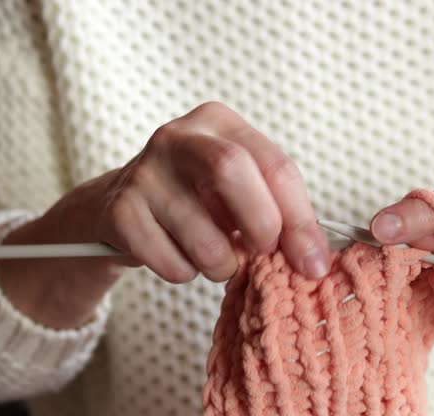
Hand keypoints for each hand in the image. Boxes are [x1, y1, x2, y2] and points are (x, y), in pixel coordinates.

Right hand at [0, 102, 329, 327]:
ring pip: (204, 237)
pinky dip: (186, 274)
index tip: (313, 263)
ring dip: (222, 265)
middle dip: (261, 226)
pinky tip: (178, 255)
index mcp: (219, 123)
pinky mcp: (119, 211)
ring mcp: (143, 172)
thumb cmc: (197, 200)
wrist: (123, 210)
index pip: (275, 165)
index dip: (301, 220)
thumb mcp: (241, 193)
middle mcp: (177, 136)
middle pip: (232, 170)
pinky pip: (172, 264)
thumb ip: (280, 215)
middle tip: (261, 253)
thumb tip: (314, 262)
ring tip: (215, 256)